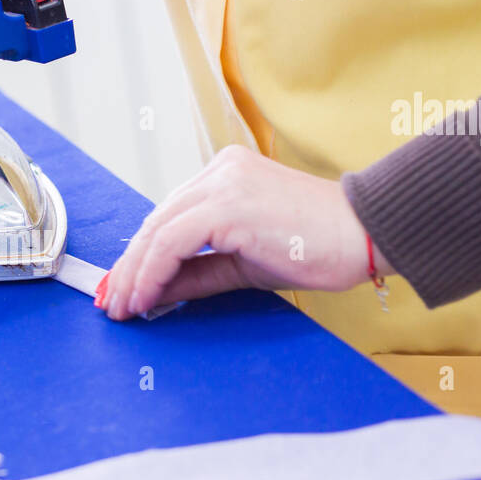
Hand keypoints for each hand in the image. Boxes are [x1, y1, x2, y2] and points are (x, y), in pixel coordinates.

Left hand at [100, 145, 392, 319]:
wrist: (368, 235)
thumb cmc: (319, 247)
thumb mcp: (245, 264)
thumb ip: (199, 273)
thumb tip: (158, 292)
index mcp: (225, 175)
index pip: (169, 216)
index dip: (140, 255)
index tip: (124, 287)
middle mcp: (220, 171)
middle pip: (156, 221)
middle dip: (128, 266)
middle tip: (112, 303)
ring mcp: (223, 184)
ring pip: (157, 230)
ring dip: (134, 274)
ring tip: (124, 308)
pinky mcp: (228, 206)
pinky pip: (172, 242)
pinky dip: (152, 273)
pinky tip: (146, 298)